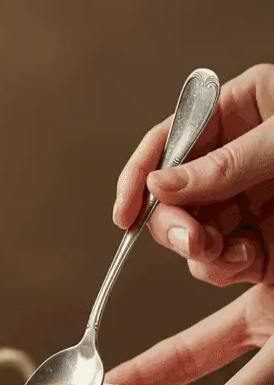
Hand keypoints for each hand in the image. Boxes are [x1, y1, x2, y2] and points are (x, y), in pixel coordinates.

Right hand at [113, 64, 273, 286]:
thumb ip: (225, 164)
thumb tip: (158, 186)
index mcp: (237, 114)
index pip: (168, 140)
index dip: (138, 176)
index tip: (124, 215)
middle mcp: (234, 161)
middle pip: (171, 195)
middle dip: (172, 223)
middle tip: (190, 241)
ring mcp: (245, 203)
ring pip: (190, 235)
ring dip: (197, 253)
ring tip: (222, 255)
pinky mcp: (260, 243)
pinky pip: (221, 263)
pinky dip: (225, 270)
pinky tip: (249, 261)